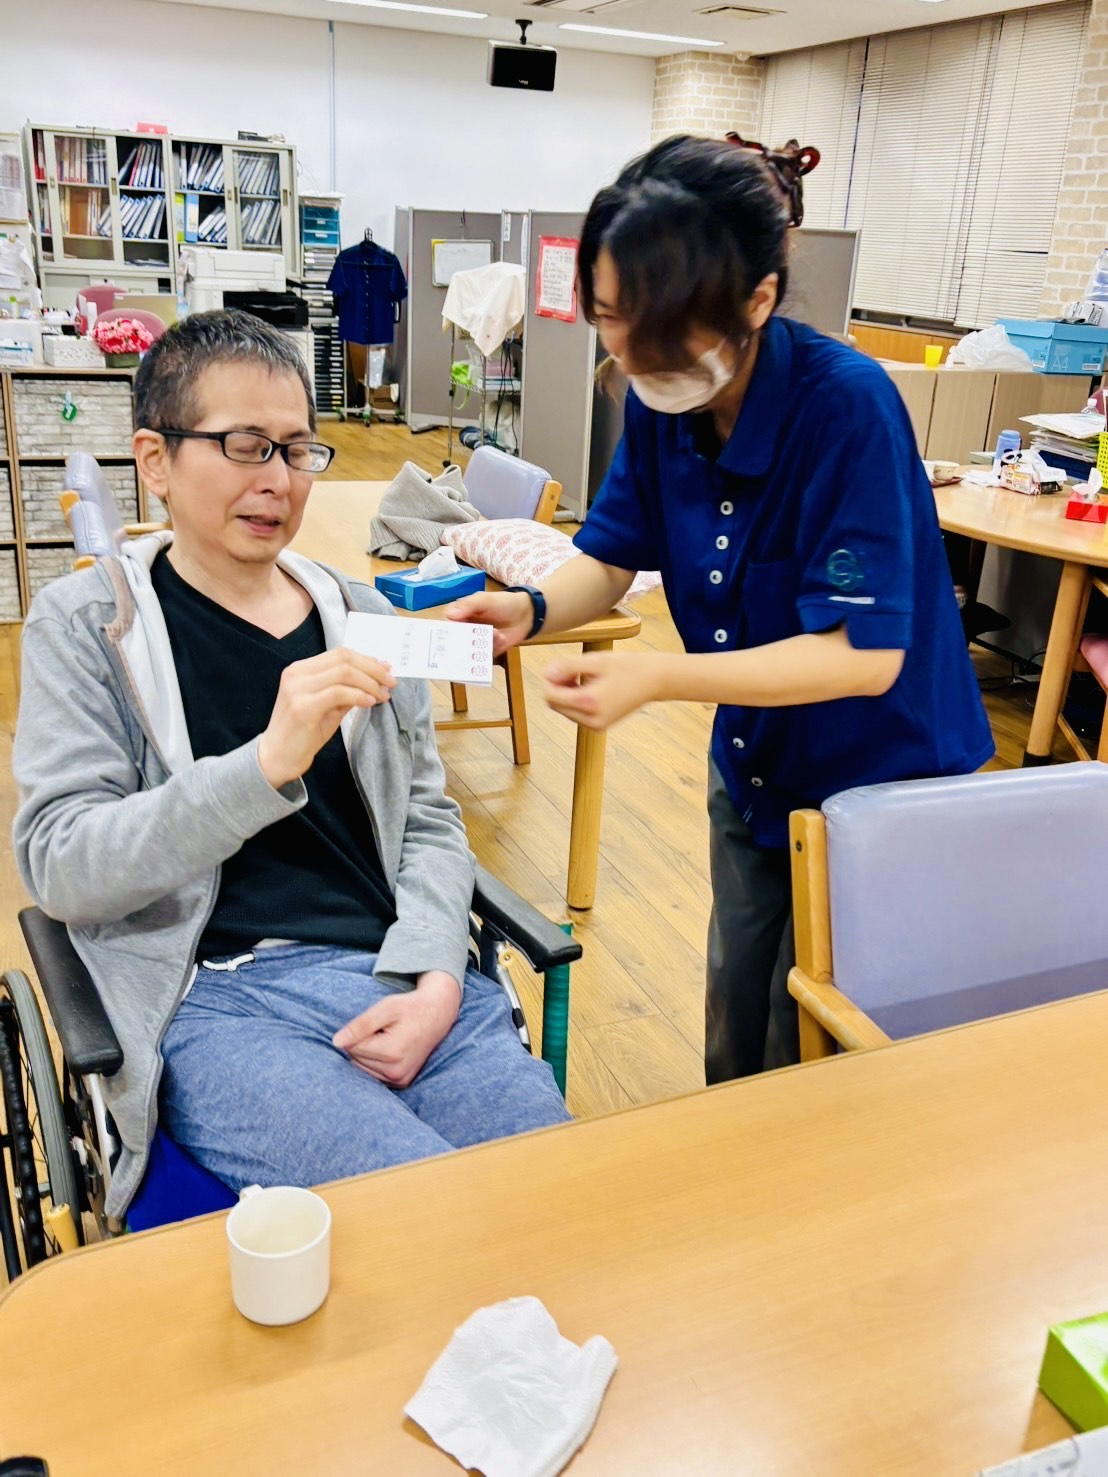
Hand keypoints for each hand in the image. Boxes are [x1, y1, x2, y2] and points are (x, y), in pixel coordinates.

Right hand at [257, 647, 395, 788]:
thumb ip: (346, 691)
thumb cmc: (303, 733)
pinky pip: (338, 693)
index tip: (387, 670)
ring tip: (383, 695)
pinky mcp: (302, 706)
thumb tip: (375, 679)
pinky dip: (358, 696)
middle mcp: (297, 673)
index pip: (339, 654)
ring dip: (369, 683)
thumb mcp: (328, 707)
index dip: (367, 659)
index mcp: (301, 669)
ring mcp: (297, 688)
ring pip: (343, 672)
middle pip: (344, 659)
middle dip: (373, 669)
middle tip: (391, 683)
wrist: (277, 757)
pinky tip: (369, 703)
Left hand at [332, 971, 460, 1087]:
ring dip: (368, 1053)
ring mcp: (400, 1080)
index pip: (352, 1048)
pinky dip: (375, 1062)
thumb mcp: (386, 1008)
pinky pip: (373, 1074)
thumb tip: (336, 1042)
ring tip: (388, 1039)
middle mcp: (397, 1072)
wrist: (437, 1015)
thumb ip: (361, 1025)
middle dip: (362, 1043)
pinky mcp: (402, 1083)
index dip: (358, 1031)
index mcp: (392, 1052)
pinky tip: (389, 1050)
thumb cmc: (410, 1008)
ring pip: (362, 1068)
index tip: (378, 1022)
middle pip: (356, 1059)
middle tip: (384, 1030)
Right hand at [446, 591, 533, 654]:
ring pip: (468, 652)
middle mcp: (465, 630)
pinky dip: (490, 650)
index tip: (448, 636)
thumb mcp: (485, 600)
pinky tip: (500, 638)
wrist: (526, 614)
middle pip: (455, 642)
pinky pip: (482, 658)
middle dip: (460, 644)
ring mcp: (476, 642)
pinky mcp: (487, 652)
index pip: (446, 625)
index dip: (445, 632)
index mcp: (460, 615)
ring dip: (479, 645)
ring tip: (494, 633)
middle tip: (468, 642)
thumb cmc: (503, 603)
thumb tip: (449, 615)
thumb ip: (468, 606)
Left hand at [544, 651, 665, 731]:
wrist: (654, 680)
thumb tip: (546, 673)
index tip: (563, 666)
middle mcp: (591, 720)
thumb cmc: (628, 667)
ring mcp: (596, 725)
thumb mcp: (595, 661)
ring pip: (564, 710)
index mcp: (589, 703)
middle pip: (555, 705)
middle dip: (558, 687)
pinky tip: (590, 687)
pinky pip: (576, 714)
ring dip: (567, 694)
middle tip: (575, 670)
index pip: (550, 696)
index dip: (551, 679)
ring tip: (585, 677)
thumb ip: (567, 667)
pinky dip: (576, 700)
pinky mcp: (600, 726)